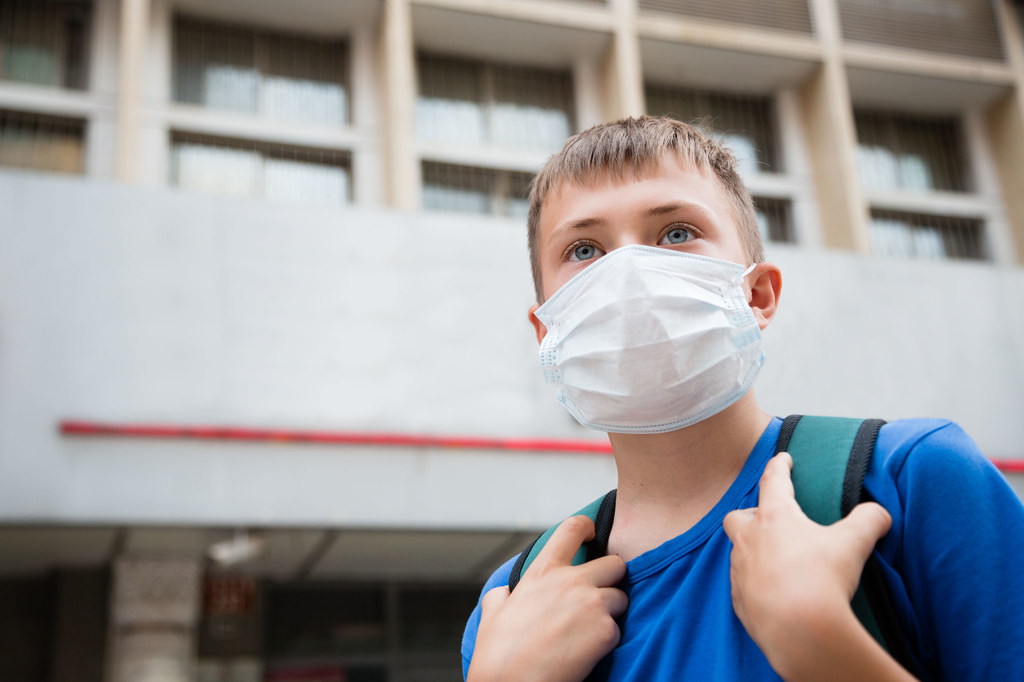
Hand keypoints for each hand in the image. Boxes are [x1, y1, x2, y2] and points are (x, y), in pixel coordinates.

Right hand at [467, 515, 628, 681]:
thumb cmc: (498, 656)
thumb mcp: (492, 615)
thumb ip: (502, 596)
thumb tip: (504, 594)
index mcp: (542, 572)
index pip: (573, 528)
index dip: (587, 527)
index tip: (592, 533)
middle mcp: (571, 581)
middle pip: (615, 563)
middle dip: (610, 579)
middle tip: (598, 597)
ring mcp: (591, 604)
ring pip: (621, 598)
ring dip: (610, 613)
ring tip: (588, 632)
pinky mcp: (606, 631)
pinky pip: (618, 629)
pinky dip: (607, 641)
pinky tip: (587, 652)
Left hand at [723, 452, 904, 680]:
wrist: (799, 632)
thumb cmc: (822, 579)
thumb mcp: (853, 544)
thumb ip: (868, 521)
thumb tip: (879, 514)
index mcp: (774, 518)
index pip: (773, 482)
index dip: (779, 467)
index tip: (782, 458)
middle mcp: (750, 541)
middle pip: (737, 517)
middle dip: (751, 514)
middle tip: (770, 519)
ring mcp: (740, 572)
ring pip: (738, 553)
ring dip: (753, 551)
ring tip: (776, 559)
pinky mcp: (740, 602)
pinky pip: (742, 586)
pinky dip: (754, 584)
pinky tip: (772, 592)